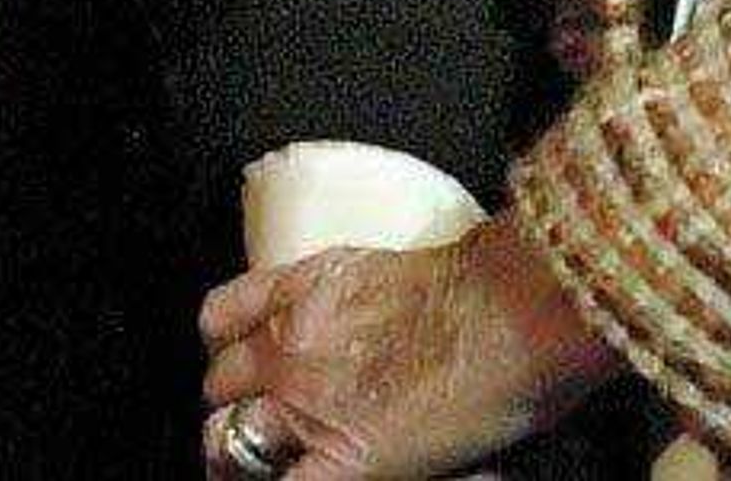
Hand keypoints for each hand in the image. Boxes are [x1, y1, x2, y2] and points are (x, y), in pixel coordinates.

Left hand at [199, 217, 620, 479]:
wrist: (510, 316)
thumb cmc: (481, 288)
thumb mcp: (388, 270)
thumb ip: (349, 297)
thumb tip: (356, 326)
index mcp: (303, 289)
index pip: (221, 318)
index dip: (226, 346)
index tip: (239, 360)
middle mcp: (289, 344)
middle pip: (219, 383)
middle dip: (235, 402)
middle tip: (260, 421)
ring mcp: (305, 406)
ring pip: (227, 441)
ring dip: (240, 454)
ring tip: (261, 465)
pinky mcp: (336, 462)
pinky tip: (298, 479)